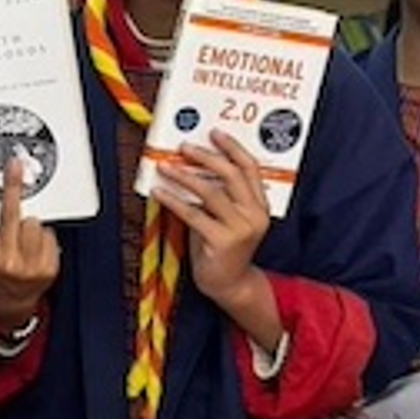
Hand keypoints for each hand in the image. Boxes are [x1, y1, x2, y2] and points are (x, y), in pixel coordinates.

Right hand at [0, 158, 59, 333]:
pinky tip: (36, 249)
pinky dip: (44, 238)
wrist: (9, 305)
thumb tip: (3, 197)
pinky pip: (49, 236)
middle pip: (12, 213)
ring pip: (35, 222)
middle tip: (15, 164)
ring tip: (25, 237)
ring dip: (31, 223)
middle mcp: (6, 260)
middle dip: (13, 185)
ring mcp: (29, 265)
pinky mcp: (48, 268)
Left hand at [152, 130, 271, 310]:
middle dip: (206, 157)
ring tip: (166, 167)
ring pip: (211, 192)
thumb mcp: (227, 217)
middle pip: (231, 175)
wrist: (230, 285)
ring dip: (184, 176)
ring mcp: (240, 229)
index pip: (250, 168)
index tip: (214, 133)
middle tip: (184, 147)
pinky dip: (174, 200)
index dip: (232, 148)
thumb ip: (219, 195)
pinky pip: (193, 214)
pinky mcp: (223, 242)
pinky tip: (160, 192)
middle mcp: (254, 215)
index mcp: (259, 206)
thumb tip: (191, 165)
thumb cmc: (223, 248)